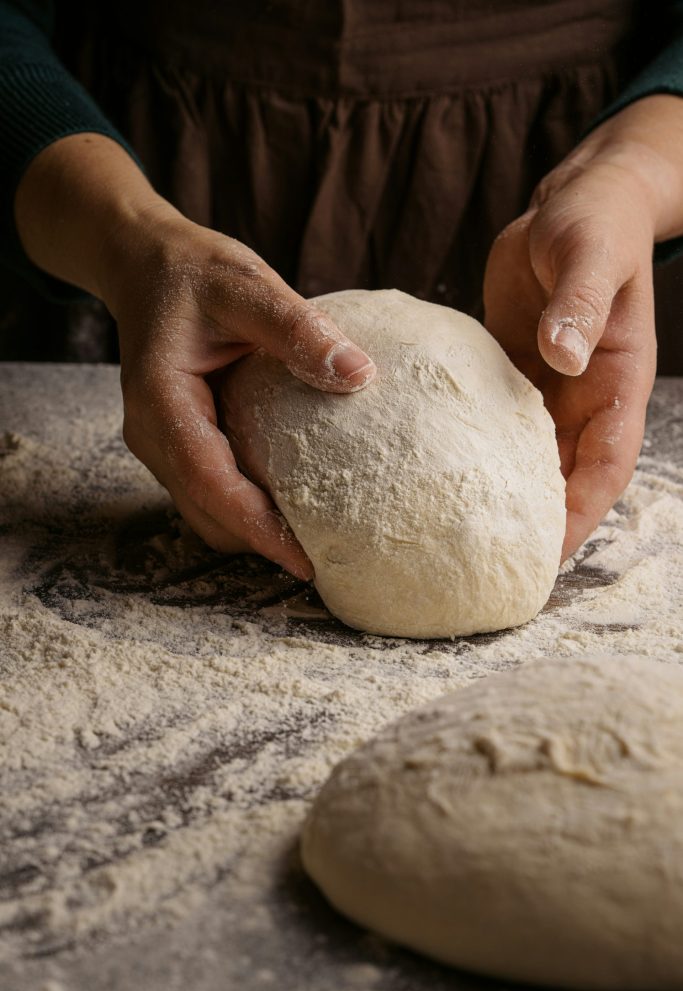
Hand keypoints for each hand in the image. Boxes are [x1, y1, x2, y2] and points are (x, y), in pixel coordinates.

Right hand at [15, 136, 375, 578]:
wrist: (146, 265)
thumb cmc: (194, 271)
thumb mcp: (247, 286)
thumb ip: (298, 328)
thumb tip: (360, 375)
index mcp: (162, 400)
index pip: (210, 482)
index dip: (257, 528)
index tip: (305, 560)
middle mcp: (152, 433)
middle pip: (206, 512)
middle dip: (259, 543)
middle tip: (325, 560)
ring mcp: (161, 443)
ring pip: (205, 511)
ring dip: (252, 531)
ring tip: (314, 542)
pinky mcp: (177, 442)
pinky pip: (209, 491)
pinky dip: (245, 509)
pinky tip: (291, 504)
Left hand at [483, 97, 682, 560]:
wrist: (576, 201)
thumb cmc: (596, 225)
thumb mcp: (591, 259)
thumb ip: (580, 306)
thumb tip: (565, 356)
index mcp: (615, 384)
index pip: (605, 467)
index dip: (581, 515)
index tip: (546, 555)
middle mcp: (583, 397)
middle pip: (565, 478)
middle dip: (537, 524)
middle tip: (490, 565)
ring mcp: (547, 387)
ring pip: (526, 457)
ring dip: (502, 495)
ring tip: (456, 535)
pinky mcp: (513, 370)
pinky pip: (493, 421)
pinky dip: (471, 450)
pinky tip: (433, 471)